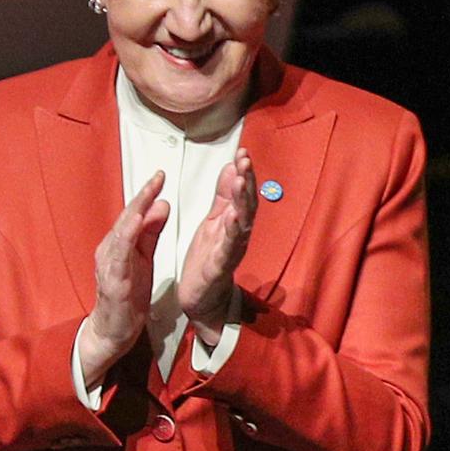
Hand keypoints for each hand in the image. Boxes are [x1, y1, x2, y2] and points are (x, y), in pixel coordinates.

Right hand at [75, 175, 170, 386]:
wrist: (114, 329)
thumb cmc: (129, 293)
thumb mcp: (144, 258)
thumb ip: (151, 232)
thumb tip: (162, 204)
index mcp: (121, 243)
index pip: (136, 213)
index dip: (148, 193)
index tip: (161, 174)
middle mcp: (111, 249)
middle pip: (128, 217)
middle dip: (142, 196)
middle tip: (157, 176)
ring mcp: (109, 264)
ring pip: (121, 232)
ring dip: (135, 212)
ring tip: (149, 194)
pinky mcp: (113, 281)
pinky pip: (118, 257)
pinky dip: (126, 240)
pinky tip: (134, 227)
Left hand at [174, 147, 257, 335]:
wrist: (202, 298)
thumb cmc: (208, 260)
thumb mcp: (214, 222)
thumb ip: (223, 197)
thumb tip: (232, 168)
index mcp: (234, 222)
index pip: (242, 193)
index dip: (244, 173)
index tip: (242, 152)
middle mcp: (238, 234)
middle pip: (247, 204)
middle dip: (247, 182)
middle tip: (245, 160)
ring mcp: (232, 250)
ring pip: (242, 222)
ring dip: (242, 201)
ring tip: (241, 180)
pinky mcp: (221, 266)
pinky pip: (229, 247)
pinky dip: (233, 231)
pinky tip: (233, 217)